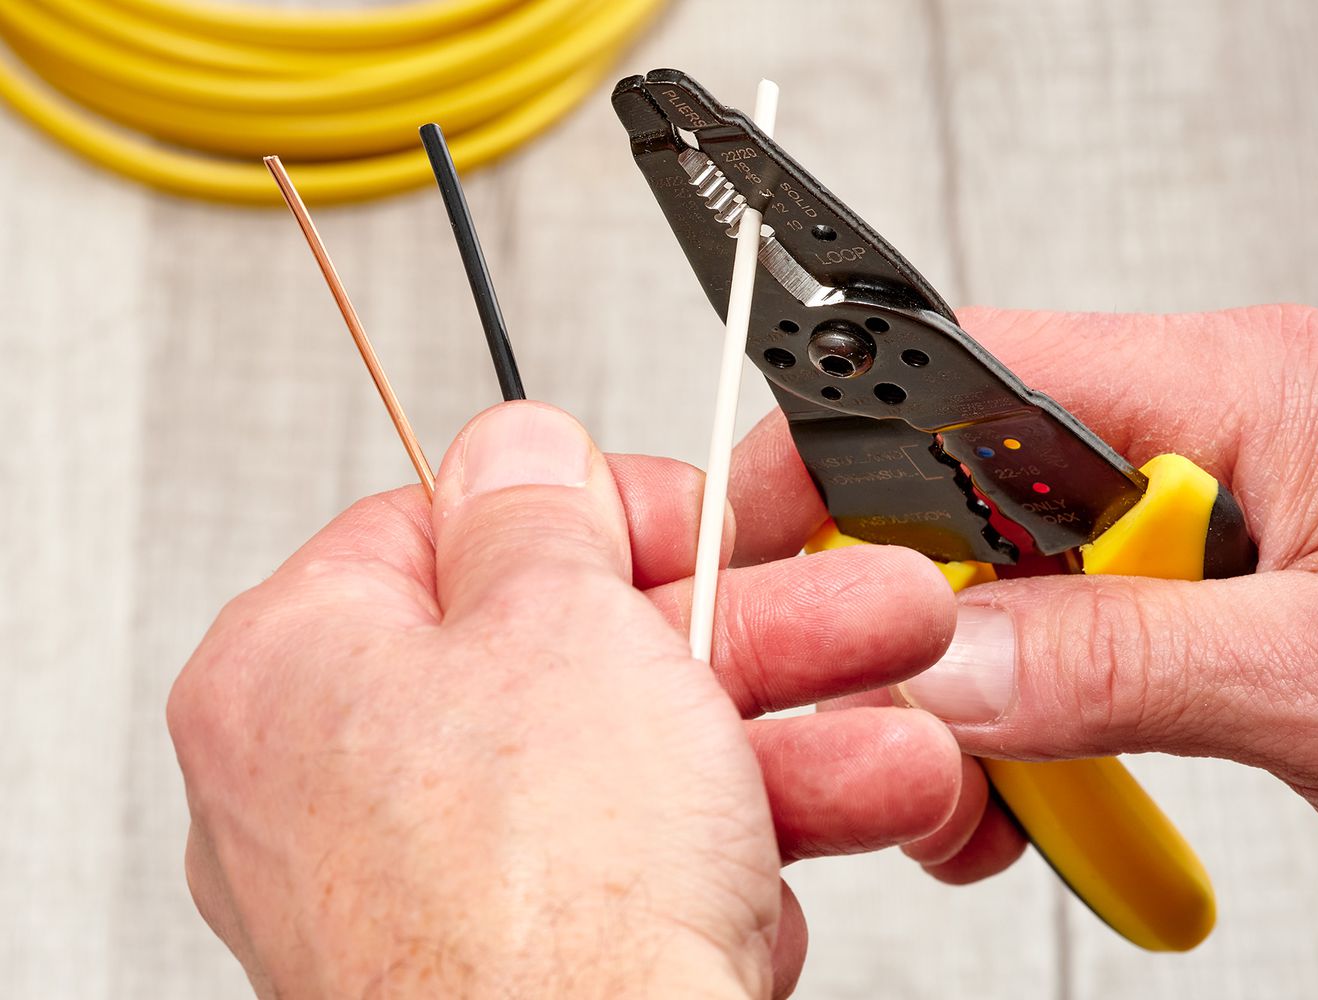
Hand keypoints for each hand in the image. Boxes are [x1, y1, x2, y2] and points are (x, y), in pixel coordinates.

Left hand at [168, 402, 960, 998]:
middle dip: (747, 630)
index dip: (599, 512)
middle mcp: (341, 784)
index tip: (701, 521)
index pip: (450, 531)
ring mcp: (430, 888)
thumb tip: (519, 447)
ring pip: (630, 770)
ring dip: (785, 742)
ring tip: (896, 736)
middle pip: (572, 654)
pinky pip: (638, 872)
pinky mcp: (518, 968)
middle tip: (851, 606)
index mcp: (298, 671)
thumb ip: (537, 511)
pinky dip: (738, 851)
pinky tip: (818, 847)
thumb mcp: (557, 626)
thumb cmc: (532, 908)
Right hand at [730, 305, 1317, 882]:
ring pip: (1011, 585)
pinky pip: (1071, 639)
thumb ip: (1128, 662)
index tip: (770, 547)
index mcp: (1238, 385)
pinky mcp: (1208, 598)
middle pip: (972, 496)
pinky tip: (1064, 785)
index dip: (846, 452)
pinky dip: (1041, 723)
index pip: (973, 375)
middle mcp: (1210, 436)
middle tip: (918, 733)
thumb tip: (949, 663)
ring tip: (1015, 796)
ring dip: (987, 700)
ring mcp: (1206, 522)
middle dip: (920, 622)